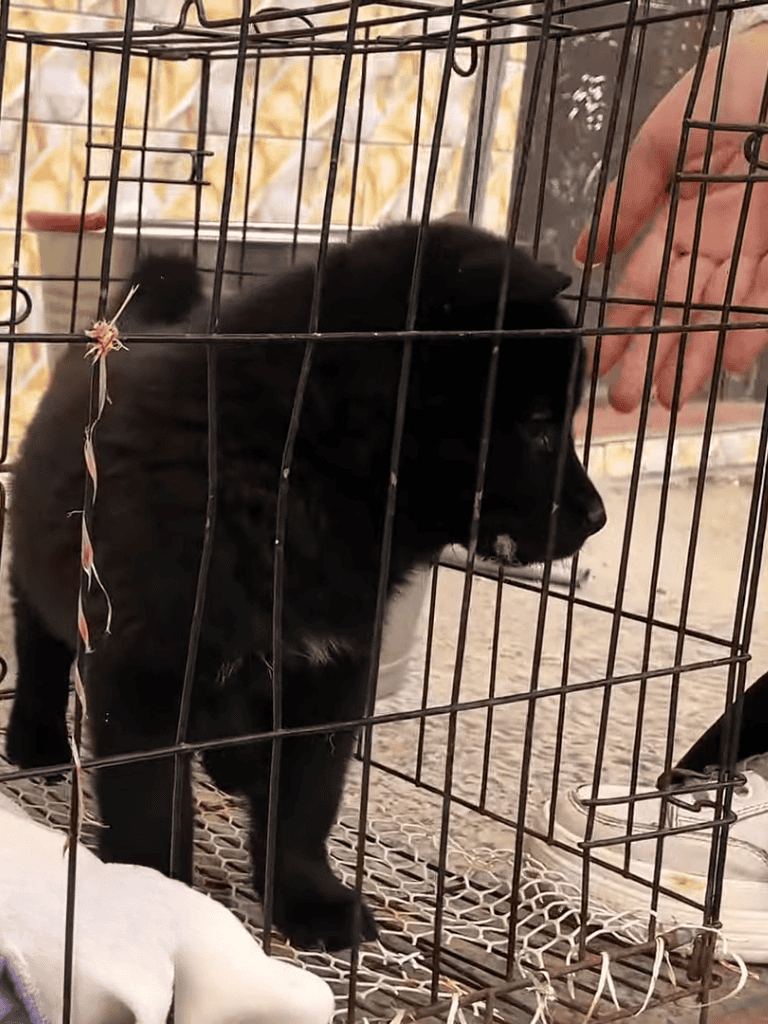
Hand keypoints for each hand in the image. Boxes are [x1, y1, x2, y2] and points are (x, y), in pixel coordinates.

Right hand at [576, 24, 767, 411]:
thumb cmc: (735, 86)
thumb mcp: (660, 141)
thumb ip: (625, 199)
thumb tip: (586, 252)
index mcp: (683, 215)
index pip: (645, 283)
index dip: (622, 324)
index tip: (600, 363)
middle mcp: (718, 239)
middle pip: (678, 309)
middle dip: (652, 356)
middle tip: (627, 400)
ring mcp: (757, 245)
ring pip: (720, 314)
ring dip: (696, 357)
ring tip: (671, 398)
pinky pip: (766, 297)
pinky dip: (749, 330)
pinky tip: (730, 363)